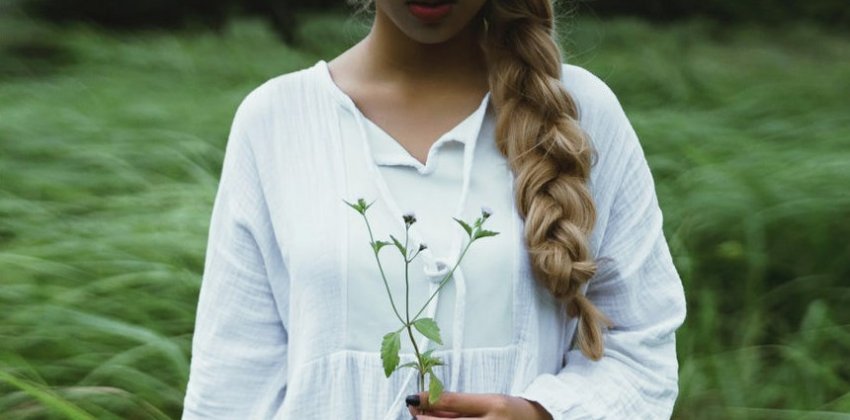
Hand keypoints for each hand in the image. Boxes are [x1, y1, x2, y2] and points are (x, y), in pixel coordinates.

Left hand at [406, 391, 552, 418]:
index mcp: (493, 406)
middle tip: (413, 413)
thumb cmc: (513, 411)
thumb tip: (430, 404)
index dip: (428, 400)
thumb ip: (459, 405)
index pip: (453, 402)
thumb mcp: (488, 401)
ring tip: (425, 419)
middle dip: (425, 419)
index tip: (412, 398)